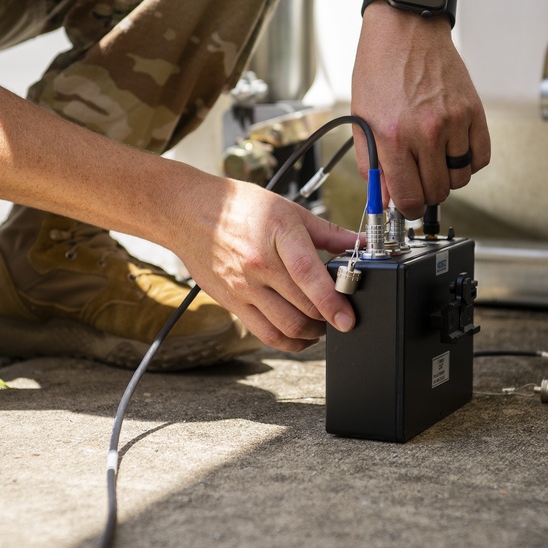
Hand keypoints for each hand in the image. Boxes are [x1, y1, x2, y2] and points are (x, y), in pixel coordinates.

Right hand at [175, 178, 359, 351]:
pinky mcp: (232, 302)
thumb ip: (327, 231)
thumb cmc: (239, 207)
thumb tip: (358, 242)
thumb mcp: (287, 209)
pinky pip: (264, 333)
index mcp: (278, 234)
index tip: (348, 319)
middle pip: (302, 306)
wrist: (188, 213)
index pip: (308, 275)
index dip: (332, 301)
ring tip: (322, 325)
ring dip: (311, 334)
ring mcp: (244, 287)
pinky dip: (288, 341)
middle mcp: (259, 264)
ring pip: (286, 326)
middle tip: (341, 316)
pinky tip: (299, 335)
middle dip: (328, 318)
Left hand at [351, 4, 489, 218]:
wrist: (405, 29)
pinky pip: (480, 158)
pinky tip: (453, 151)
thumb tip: (384, 198)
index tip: (406, 205)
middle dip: (426, 194)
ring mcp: (453, 122)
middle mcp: (425, 131)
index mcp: (393, 136)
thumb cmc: (379, 69)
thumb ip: (372, 163)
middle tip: (418, 181)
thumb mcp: (362, 118)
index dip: (407, 208)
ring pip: (461, 179)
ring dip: (448, 178)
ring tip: (434, 161)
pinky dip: (469, 163)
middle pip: (437, 192)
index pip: (409, 197)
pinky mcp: (473, 111)